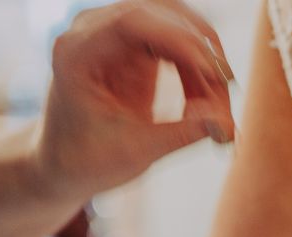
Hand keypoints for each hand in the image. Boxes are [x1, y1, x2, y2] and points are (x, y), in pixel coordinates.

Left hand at [35, 0, 233, 201]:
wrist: (65, 164)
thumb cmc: (88, 161)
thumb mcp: (136, 153)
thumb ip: (181, 134)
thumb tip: (225, 122)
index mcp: (77, 53)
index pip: (132, 22)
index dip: (180, 40)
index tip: (214, 75)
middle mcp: (93, 31)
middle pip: (162, 16)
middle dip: (202, 55)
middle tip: (226, 100)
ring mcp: (115, 33)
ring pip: (177, 26)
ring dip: (205, 63)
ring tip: (217, 112)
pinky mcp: (134, 45)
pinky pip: (178, 43)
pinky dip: (198, 70)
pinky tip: (206, 104)